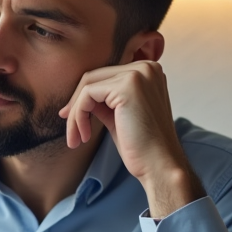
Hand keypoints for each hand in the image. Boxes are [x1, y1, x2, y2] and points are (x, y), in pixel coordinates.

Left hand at [59, 59, 204, 217]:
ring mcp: (138, 74)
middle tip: (71, 132)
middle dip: (76, 105)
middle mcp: (146, 67)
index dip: (83, 98)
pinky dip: (79, 116)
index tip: (71, 119)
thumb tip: (75, 100)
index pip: (104, 77)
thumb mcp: (119, 116)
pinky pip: (88, 95)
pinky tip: (84, 136)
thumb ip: (103, 101)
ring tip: (76, 139)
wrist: (160, 165)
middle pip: (94, 77)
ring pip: (88, 86)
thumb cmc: (141, 146)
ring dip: (75, 114)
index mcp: (147, 71)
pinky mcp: (128, 86)